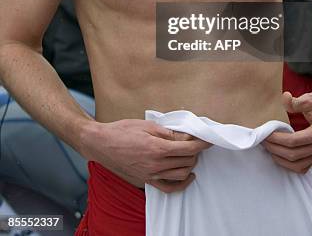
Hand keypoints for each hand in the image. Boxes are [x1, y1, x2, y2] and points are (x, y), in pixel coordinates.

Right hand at [81, 119, 210, 192]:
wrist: (102, 143)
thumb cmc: (122, 130)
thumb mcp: (148, 125)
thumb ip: (169, 132)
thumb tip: (186, 135)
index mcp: (157, 147)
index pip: (188, 148)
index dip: (202, 143)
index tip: (208, 139)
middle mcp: (156, 164)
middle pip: (187, 161)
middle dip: (196, 151)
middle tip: (196, 141)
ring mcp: (151, 174)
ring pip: (181, 174)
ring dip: (190, 164)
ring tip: (190, 153)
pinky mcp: (146, 180)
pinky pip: (169, 188)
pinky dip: (182, 183)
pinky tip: (187, 175)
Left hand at [262, 88, 311, 173]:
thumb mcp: (311, 97)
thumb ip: (296, 101)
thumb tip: (285, 97)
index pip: (294, 141)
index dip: (277, 139)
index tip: (266, 134)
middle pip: (294, 155)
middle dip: (275, 149)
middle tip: (262, 140)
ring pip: (298, 165)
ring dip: (281, 159)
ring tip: (268, 148)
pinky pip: (303, 167)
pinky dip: (290, 164)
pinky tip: (279, 155)